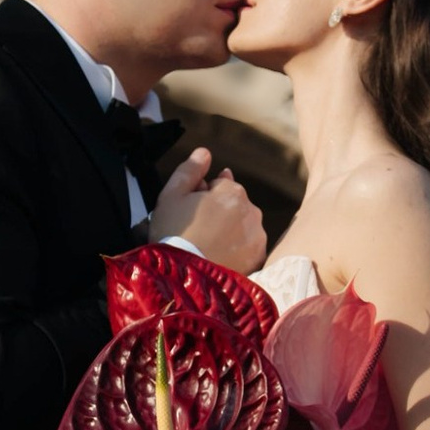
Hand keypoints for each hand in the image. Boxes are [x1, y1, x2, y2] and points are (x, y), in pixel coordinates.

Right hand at [151, 147, 265, 273]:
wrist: (184, 277)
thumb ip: (190, 170)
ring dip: (230, 231)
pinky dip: (238, 250)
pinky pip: (248, 247)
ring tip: (208, 247)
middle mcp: (252, 210)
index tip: (191, 213)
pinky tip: (219, 257)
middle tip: (198, 231)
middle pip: (235, 205)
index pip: (221, 185)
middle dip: (220, 213)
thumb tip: (205, 152)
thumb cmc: (173, 234)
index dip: (204, 197)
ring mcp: (258, 236)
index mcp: (232, 191)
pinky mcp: (258, 258)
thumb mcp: (171, 196)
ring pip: (243, 225)